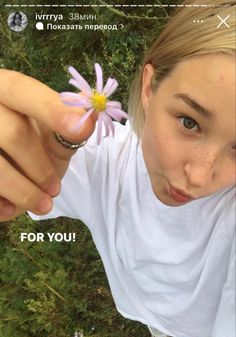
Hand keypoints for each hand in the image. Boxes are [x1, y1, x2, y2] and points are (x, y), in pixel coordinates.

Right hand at [0, 70, 95, 221]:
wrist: (7, 168)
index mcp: (4, 89)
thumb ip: (69, 124)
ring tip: (42, 205)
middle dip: (39, 167)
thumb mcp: (51, 135)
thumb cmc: (31, 147)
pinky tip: (10, 209)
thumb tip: (92, 110)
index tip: (80, 129)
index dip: (52, 110)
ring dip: (23, 191)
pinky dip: (0, 204)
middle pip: (13, 134)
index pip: (22, 91)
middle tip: (55, 189)